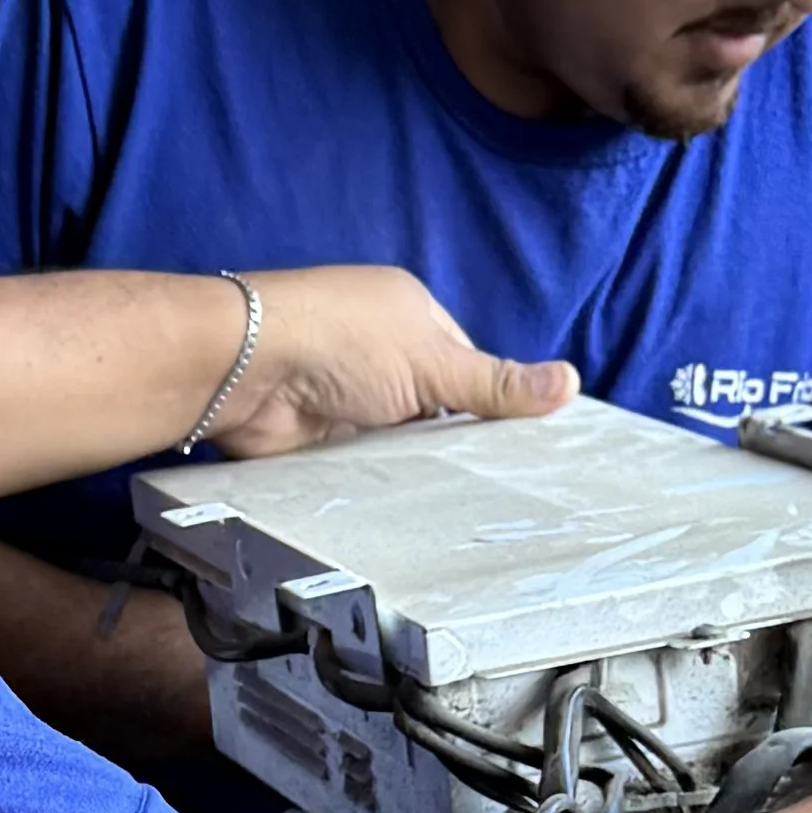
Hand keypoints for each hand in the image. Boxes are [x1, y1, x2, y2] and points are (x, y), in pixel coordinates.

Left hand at [210, 269, 577, 457]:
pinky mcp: (320, 435)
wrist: (244, 369)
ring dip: (414, 460)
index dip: (492, 402)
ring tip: (447, 493)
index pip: (468, 364)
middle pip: (436, 406)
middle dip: (454, 437)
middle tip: (490, 478)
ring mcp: (346, 393)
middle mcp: (377, 350)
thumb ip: (497, 383)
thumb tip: (567, 383)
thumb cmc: (334, 337)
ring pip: (401, 440)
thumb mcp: (434, 362)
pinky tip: (398, 498)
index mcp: (410, 314)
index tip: (522, 444)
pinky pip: (364, 464)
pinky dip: (378, 478)